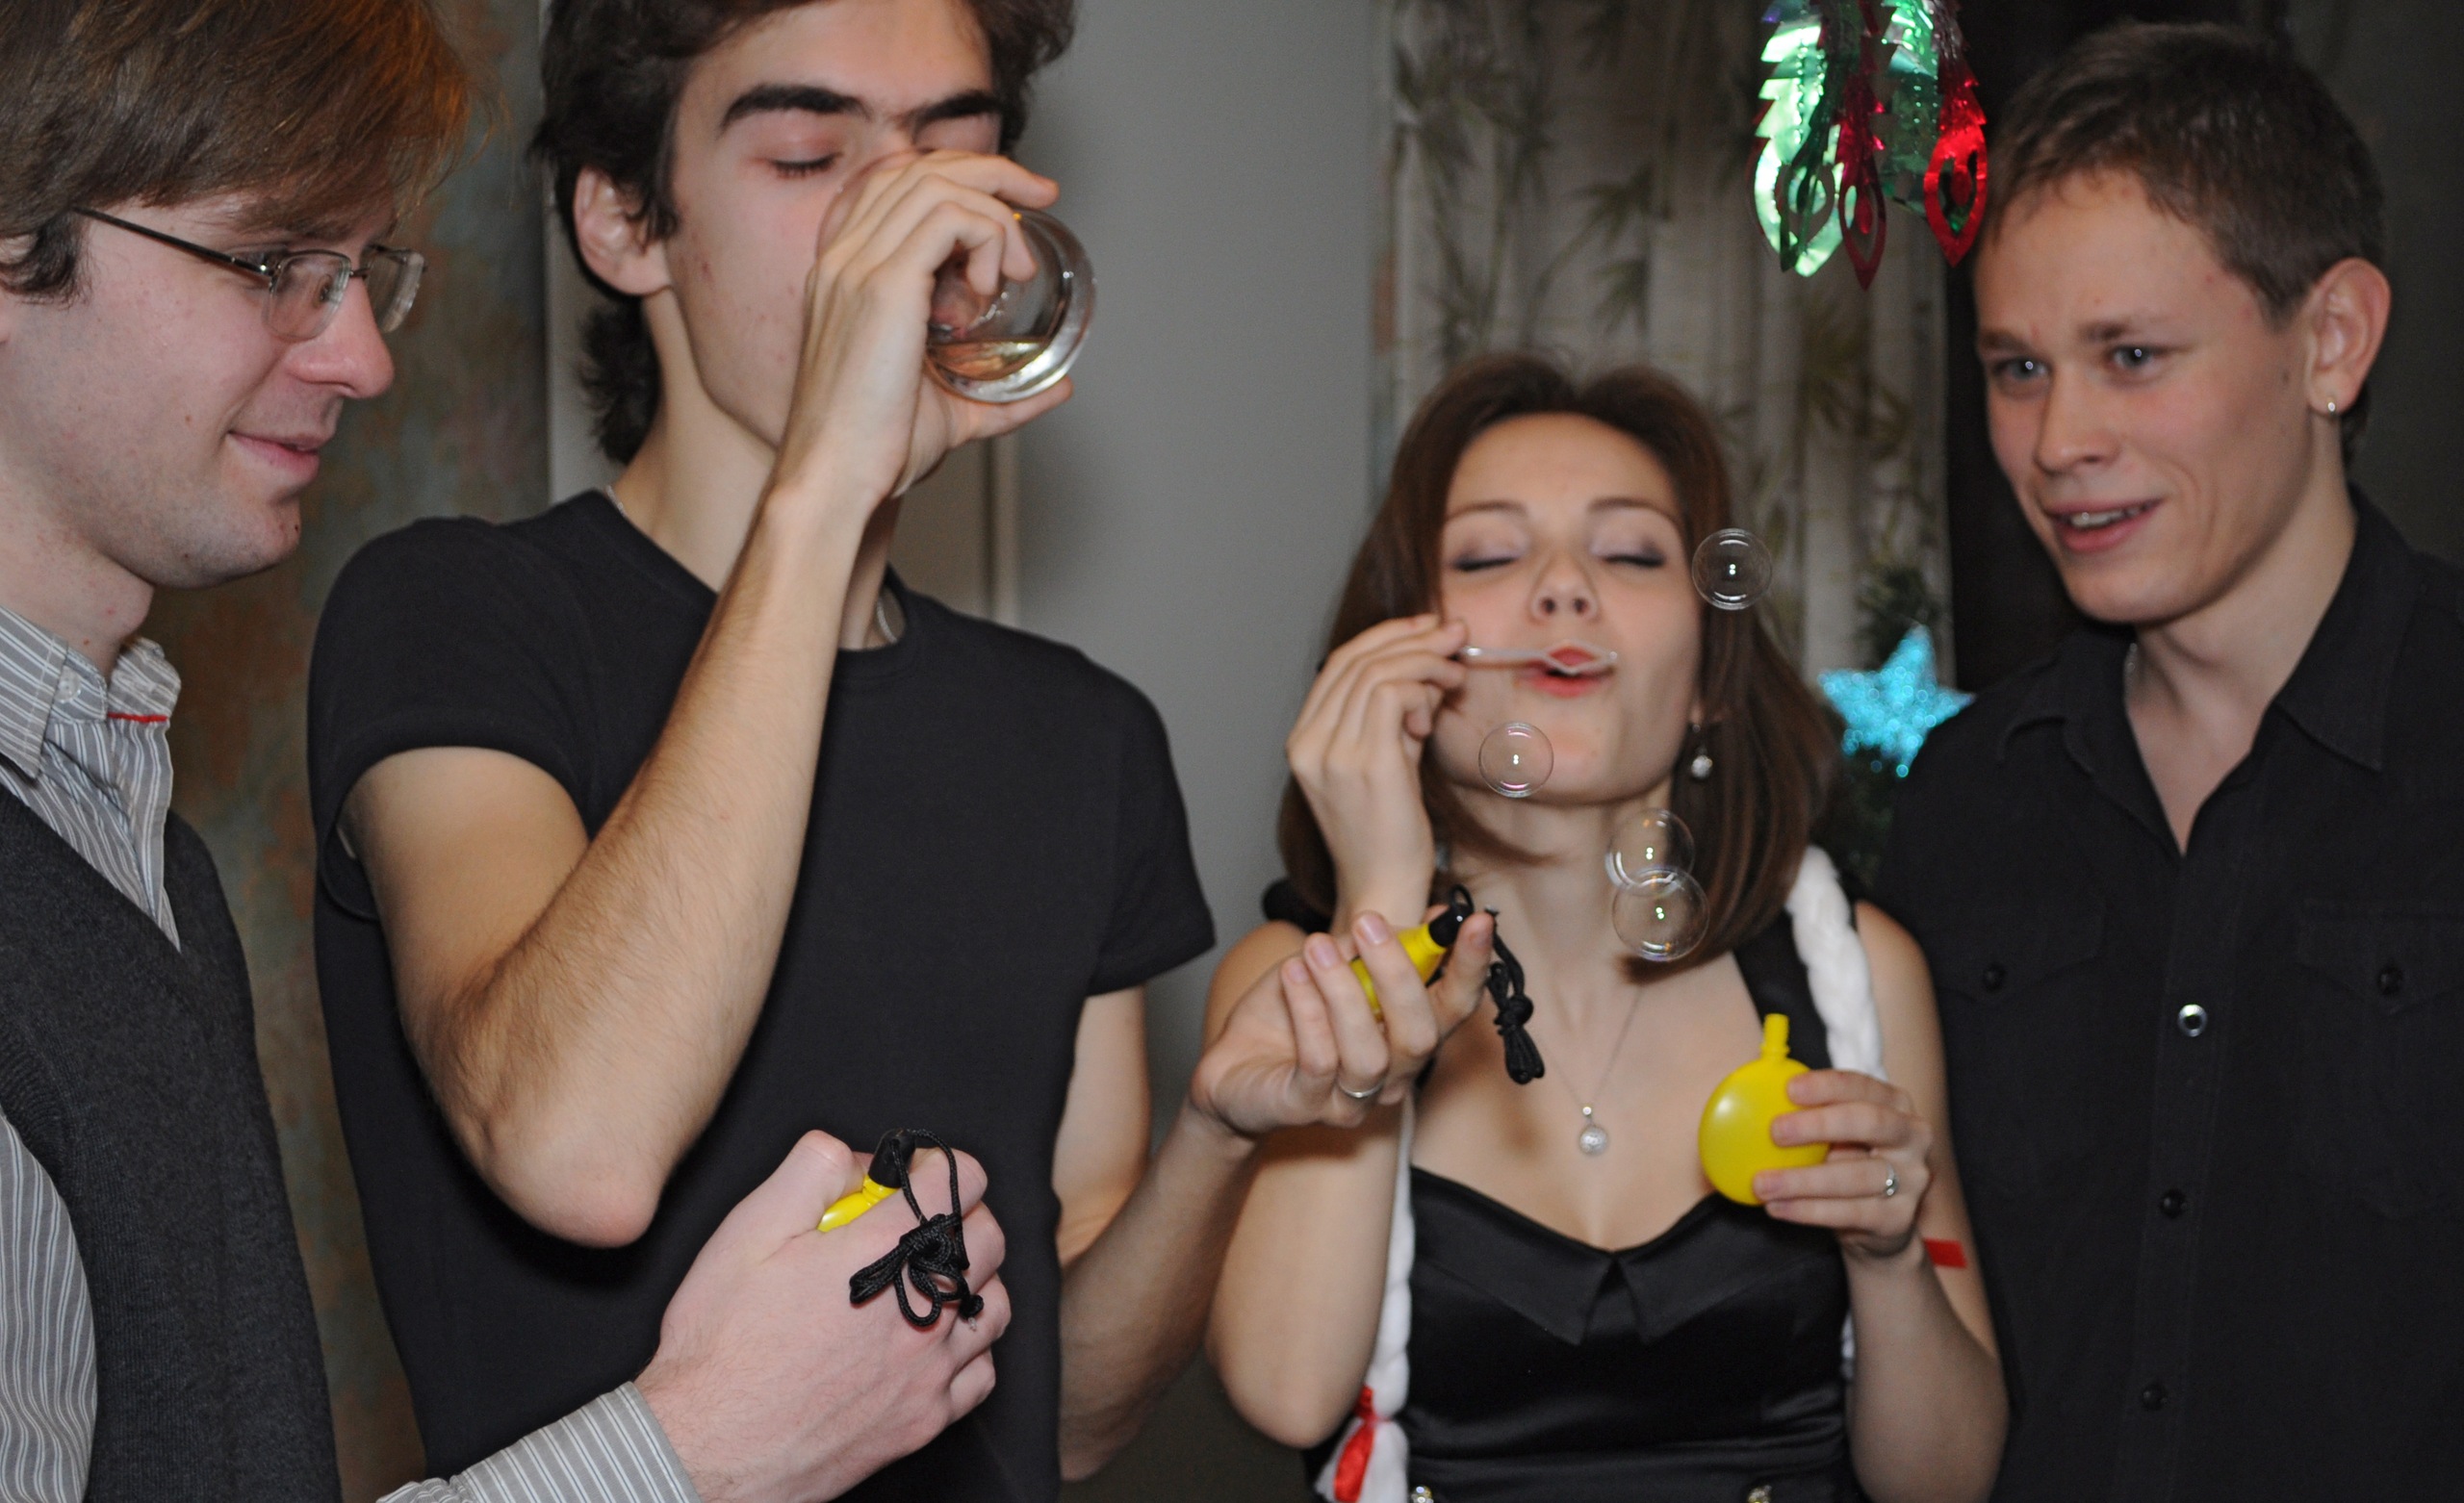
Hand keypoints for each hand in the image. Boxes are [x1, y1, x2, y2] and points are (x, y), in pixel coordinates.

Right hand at [637, 1131, 1011, 1502]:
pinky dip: (969, 1350)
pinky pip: (981, 1373)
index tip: (915, 1175)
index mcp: (881, 1255)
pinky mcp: (924, 1419)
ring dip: (973, 1281)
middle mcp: (919, 1310)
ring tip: (928, 1282)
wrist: (708, 1450)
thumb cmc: (720, 1345)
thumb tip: (858, 1157)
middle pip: (989, 1240)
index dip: (940, 1167)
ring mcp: (928, 1370)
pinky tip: (931, 1343)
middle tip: (917, 1226)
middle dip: (961, 1217)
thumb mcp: (748, 1231)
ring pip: (994, 1305)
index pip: (960, 1182)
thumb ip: (810, 1171)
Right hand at [771, 150, 1072, 519]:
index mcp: (844, 272)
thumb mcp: (950, 409)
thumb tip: (1058, 388)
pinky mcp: (884, 287)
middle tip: (1041, 196)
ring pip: (938, 185)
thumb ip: (1003, 396)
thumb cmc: (876, 448)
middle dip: (992, 170)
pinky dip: (986, 239)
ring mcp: (858, 266)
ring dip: (995, 214)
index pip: (893, 182)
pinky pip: (950, 220)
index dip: (956, 174)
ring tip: (1014, 268)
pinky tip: (990, 287)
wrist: (835, 477)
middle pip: (919, 168)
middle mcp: (843, 258)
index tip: (1012, 200)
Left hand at [1191, 908, 1492, 1132]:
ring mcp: (1353, 1100)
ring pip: (1370, 1053)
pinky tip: (1292, 974)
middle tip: (1367, 922)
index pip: (1455, 1008)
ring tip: (1317, 946)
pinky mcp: (1308, 1108)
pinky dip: (1308, 1010)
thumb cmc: (1289, 1016)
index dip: (1471, 967)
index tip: (1476, 922)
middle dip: (1398, 974)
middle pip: (1420, 1036)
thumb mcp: (1336, 968)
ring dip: (1343, 991)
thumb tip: (1434, 918)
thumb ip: (1380, 949)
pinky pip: (1319, 1061)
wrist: (1232, 1066)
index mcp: (1407, 1037)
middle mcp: (1392, 1075)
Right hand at [1284, 615, 1468, 928]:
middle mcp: (1309, 743)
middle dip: (1412, 637)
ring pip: (1379, 671)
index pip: (1339, 664)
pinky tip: (1436, 712)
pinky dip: (1423, 690)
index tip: (1428, 626)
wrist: (1385, 892)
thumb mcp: (1387, 760)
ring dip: (1426, 663)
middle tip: (1455, 635)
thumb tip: (1428, 661)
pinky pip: (1395, 695)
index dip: (1387, 635)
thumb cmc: (1389, 835)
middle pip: (1356, 659)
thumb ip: (1396, 714)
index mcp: (1304, 741)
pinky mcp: (1366, 764)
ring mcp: (1333, 754)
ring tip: (1454, 678)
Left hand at [1753, 1071, 1934, 1260]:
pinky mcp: (1898, 1218)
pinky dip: (1808, 1210)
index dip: (1826, 1085)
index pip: (1863, 1086)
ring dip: (1803, 1180)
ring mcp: (1912, 1179)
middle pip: (1870, 1122)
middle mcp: (1912, 1137)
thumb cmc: (1849, 1161)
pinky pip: (1849, 1213)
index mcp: (1895, 1105)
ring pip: (1856, 1176)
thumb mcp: (1837, 1133)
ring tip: (1762, 1183)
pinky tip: (1777, 1207)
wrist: (1881, 1221)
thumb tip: (1754, 1095)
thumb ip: (1810, 1114)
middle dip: (1819, 1124)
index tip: (1789, 1089)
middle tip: (1775, 1132)